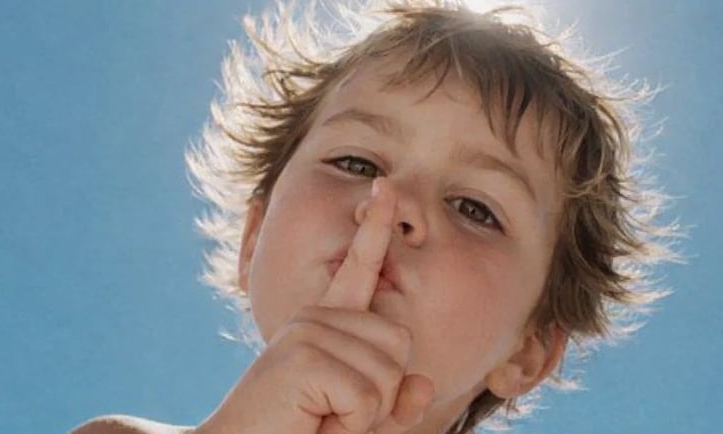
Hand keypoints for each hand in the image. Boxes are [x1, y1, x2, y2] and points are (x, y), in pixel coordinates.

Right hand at [195, 177, 433, 433]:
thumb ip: (392, 401)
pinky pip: (367, 398)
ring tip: (316, 418)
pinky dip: (348, 426)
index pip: (359, 268)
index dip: (376, 229)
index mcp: (324, 321)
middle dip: (380, 393)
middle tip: (330, 412)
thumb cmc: (297, 432)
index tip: (385, 188)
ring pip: (388, 374)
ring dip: (362, 416)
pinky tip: (311, 422)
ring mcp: (308, 331)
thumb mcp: (355, 417)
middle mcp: (315, 316)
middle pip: (399, 342)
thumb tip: (426, 386)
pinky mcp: (305, 357)